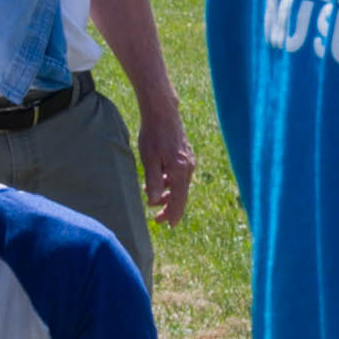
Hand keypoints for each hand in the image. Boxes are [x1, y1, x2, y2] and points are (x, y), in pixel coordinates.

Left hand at [136, 100, 195, 225]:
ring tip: (153, 201)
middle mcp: (188, 168)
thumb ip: (152, 181)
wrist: (163, 113)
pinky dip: (170, 183)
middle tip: (158, 220)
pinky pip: (180, 175)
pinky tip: (159, 183)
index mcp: (179, 171)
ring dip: (168, 195)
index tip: (168, 225)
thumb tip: (153, 201)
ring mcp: (189, 162)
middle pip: (181, 195)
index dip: (173, 213)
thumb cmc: (153, 135)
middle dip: (170, 208)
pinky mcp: (186, 156)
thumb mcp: (149, 159)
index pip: (178, 199)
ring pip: (180, 185)